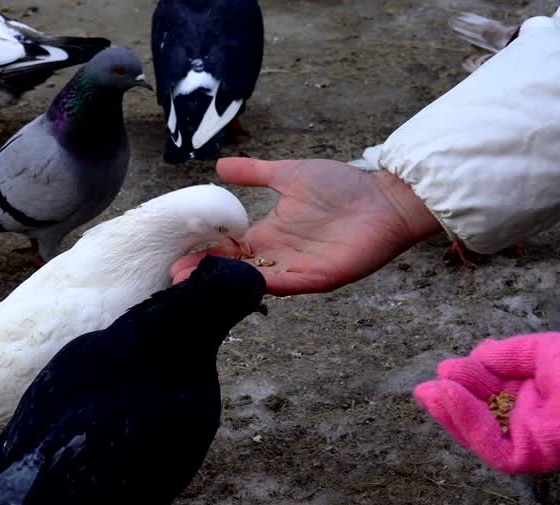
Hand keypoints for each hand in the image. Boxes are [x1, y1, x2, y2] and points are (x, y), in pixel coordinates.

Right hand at [171, 157, 440, 295]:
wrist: (384, 197)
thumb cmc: (342, 185)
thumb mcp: (288, 174)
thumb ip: (255, 172)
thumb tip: (220, 166)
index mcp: (268, 234)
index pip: (228, 249)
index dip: (203, 253)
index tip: (176, 256)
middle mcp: (279, 255)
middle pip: (234, 271)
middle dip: (206, 275)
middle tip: (175, 277)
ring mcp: (298, 269)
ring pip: (255, 282)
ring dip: (228, 284)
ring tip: (198, 285)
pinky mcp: (320, 277)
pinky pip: (289, 285)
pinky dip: (266, 285)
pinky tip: (243, 281)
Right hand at [412, 316, 559, 473]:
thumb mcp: (533, 353)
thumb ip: (503, 357)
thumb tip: (476, 355)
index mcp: (531, 404)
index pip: (487, 402)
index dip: (463, 390)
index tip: (442, 373)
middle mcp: (528, 427)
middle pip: (478, 421)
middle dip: (450, 406)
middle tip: (424, 388)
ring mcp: (530, 444)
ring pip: (480, 435)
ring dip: (453, 414)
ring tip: (434, 389)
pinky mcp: (532, 457)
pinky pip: (491, 446)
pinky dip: (469, 423)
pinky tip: (453, 398)